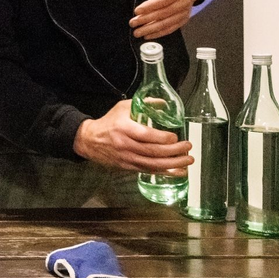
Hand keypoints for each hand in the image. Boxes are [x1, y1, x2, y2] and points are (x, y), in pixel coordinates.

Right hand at [73, 100, 192, 174]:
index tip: (175, 136)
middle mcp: (126, 145)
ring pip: (154, 164)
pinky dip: (165, 172)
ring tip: (188, 160)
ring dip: (174, 163)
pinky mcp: (128, 167)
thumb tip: (165, 104)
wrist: (90, 140)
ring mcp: (127, 158)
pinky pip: (150, 171)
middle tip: (188, 147)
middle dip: (174, 151)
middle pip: (154, 151)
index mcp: (124, 128)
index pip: (147, 135)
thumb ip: (144, 105)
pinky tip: (178, 171)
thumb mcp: (123, 108)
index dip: (164, 138)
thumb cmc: (109, 122)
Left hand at [130, 0, 198, 39]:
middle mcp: (184, 4)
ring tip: (137, 32)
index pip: (164, 0)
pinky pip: (170, 29)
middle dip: (146, 19)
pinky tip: (147, 36)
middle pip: (163, 14)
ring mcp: (184, 14)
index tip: (136, 11)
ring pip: (166, 23)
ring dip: (150, 29)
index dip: (150, 6)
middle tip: (132, 23)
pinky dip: (159, 33)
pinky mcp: (183, 21)